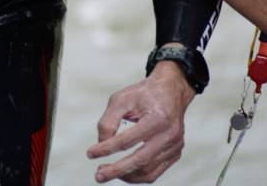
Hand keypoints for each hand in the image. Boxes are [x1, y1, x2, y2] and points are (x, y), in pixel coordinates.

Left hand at [88, 61, 195, 182]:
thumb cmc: (144, 94)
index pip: (127, 140)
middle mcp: (170, 135)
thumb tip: (102, 144)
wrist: (170, 91)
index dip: (106, 149)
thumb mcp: (120, 99)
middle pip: (140, 161)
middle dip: (116, 170)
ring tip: (107, 172)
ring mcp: (175, 146)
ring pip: (148, 171)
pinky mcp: (176, 152)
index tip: (90, 154)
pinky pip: (155, 171)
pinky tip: (123, 171)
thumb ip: (108, 121)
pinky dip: (137, 175)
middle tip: (98, 176)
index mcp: (157, 118)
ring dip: (126, 176)